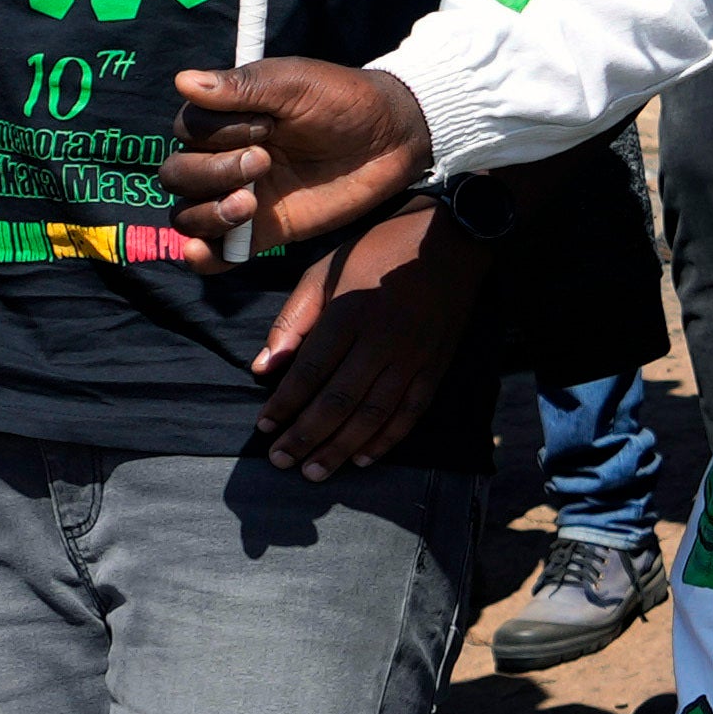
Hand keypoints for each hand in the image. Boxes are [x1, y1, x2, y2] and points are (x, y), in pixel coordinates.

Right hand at [164, 54, 429, 256]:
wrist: (391, 139)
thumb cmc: (342, 100)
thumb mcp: (294, 84)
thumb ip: (242, 87)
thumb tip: (183, 81)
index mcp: (226, 118)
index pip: (187, 130)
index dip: (217, 132)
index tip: (267, 125)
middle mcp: (223, 158)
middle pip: (177, 174)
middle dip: (211, 172)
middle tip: (265, 162)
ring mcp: (239, 197)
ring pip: (187, 214)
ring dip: (207, 213)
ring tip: (250, 204)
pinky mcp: (261, 233)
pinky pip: (216, 252)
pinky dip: (202, 256)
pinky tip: (203, 251)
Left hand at [244, 200, 482, 475]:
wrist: (449, 241)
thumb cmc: (377, 252)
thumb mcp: (323, 271)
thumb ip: (293, 320)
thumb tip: (263, 368)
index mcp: (349, 313)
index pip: (310, 371)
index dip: (284, 403)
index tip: (264, 427)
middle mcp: (382, 341)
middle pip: (339, 401)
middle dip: (306, 436)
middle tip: (281, 462)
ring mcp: (413, 358)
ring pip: (373, 415)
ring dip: (341, 448)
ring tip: (314, 471)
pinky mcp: (435, 368)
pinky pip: (409, 413)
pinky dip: (386, 440)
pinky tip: (363, 459)